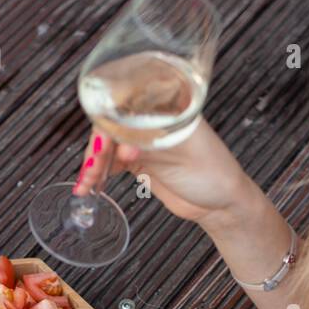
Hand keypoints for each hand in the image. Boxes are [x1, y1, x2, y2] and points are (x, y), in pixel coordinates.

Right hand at [72, 118, 256, 231]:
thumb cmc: (212, 171)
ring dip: (94, 164)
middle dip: (97, 148)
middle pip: (111, 125)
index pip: (125, 103)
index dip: (108, 121)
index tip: (102, 145)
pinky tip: (88, 185)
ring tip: (88, 184)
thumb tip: (120, 147)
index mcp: (165, 105)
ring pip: (108, 146)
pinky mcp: (138, 161)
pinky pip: (110, 164)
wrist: (221, 205)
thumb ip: (150, 143)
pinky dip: (98, 174)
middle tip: (93, 170)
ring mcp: (143, 141)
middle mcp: (151, 119)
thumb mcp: (182, 150)